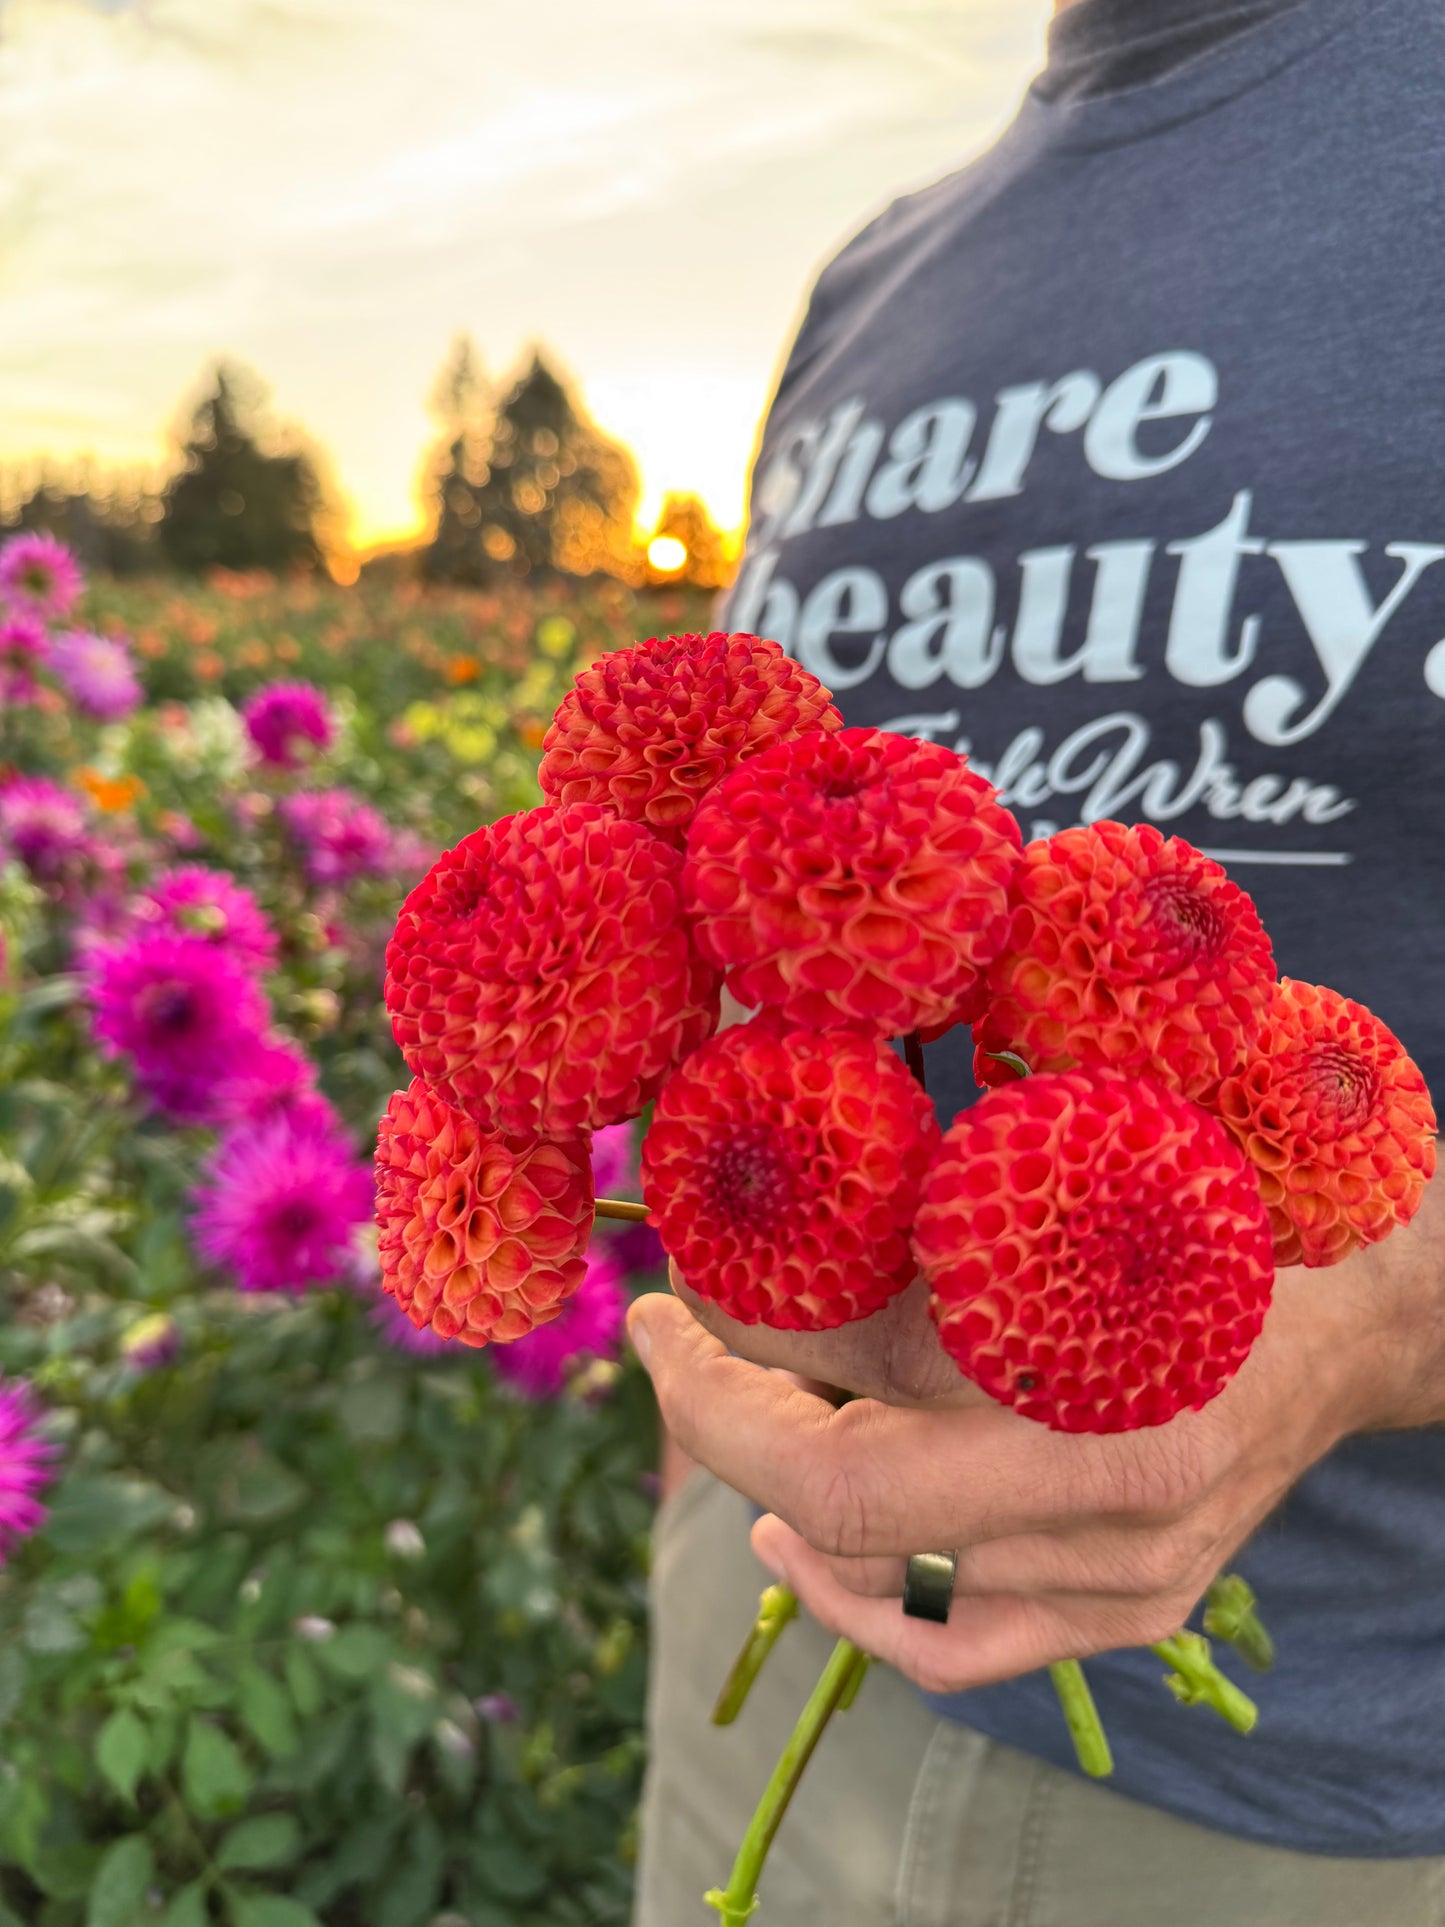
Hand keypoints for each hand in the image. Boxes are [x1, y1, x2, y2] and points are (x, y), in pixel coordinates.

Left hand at [630, 1174, 1442, 1693]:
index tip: (654, 1304)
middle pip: (846, 1510)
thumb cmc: (1208, 1210)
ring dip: (775, 1487)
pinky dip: (854, 1604)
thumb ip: (912, 1227)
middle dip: (722, 1422)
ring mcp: (1126, 1581)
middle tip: (675, 1340)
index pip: (841, 1423)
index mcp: (1102, 1379)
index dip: (714, 1375)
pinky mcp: (1131, 1612)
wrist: (1354, 1311)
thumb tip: (744, 1236)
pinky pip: (957, 1647)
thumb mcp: (1064, 1183)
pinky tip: (793, 1547)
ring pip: (883, 1579)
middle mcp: (1114, 1507)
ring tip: (731, 1412)